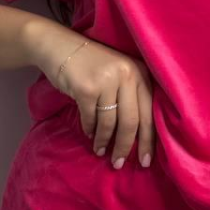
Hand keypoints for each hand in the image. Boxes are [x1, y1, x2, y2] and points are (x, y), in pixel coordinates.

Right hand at [44, 35, 157, 168]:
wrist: (60, 46)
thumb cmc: (93, 64)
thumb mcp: (119, 73)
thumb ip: (131, 96)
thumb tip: (138, 137)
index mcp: (140, 72)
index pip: (149, 112)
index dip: (148, 140)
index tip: (146, 161)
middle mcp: (127, 74)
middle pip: (131, 121)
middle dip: (126, 147)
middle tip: (119, 163)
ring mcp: (106, 81)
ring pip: (110, 122)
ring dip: (104, 141)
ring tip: (100, 152)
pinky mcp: (86, 88)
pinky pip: (91, 118)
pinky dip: (90, 130)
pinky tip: (89, 135)